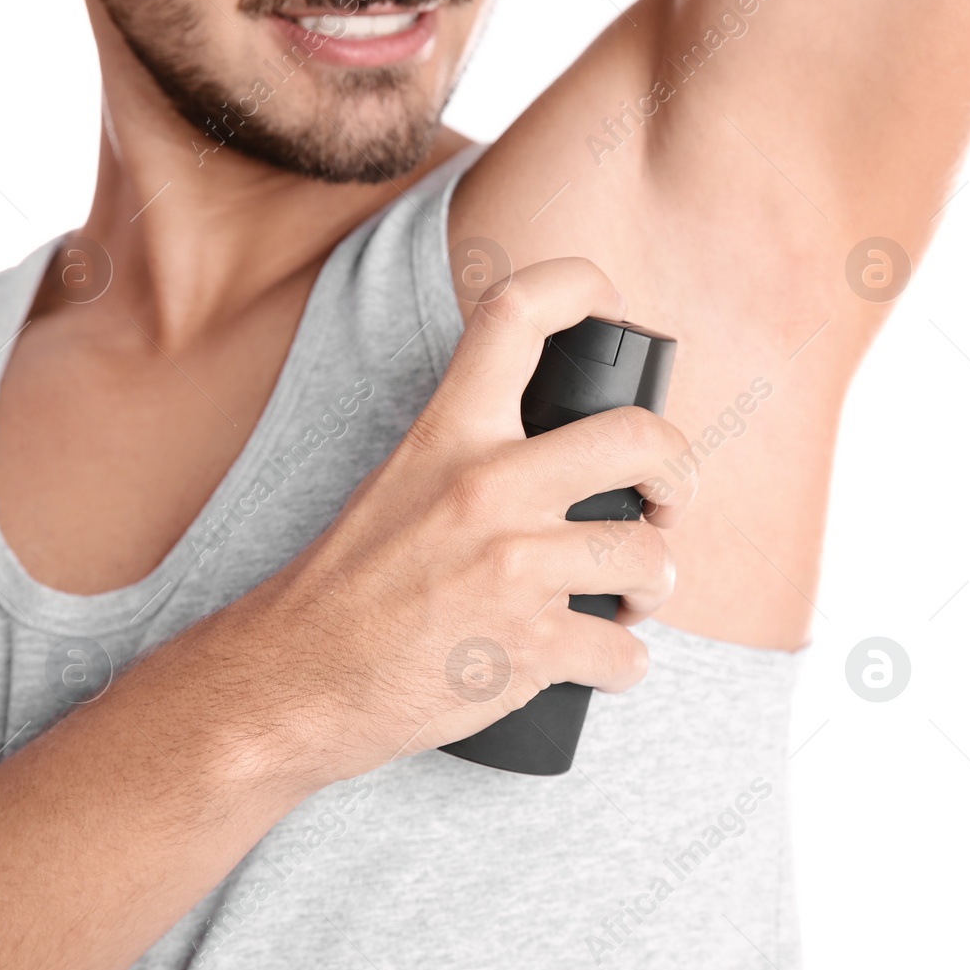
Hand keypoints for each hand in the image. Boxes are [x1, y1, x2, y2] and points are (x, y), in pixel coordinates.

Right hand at [220, 257, 696, 788]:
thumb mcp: (396, 484)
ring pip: (649, 557)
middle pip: (639, 438)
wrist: (292, 683)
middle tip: (666, 504)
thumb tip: (556, 456)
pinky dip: (625, 664)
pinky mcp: (528, 647)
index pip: (517, 313)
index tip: (612, 306)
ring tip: (632, 599)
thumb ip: (468, 455)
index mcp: (449, 435)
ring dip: (656, 584)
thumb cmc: (345, 590)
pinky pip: (626, 653)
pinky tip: (602, 661)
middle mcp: (487, 488)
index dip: (581, 285)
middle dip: (677, 474)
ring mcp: (512, 567)